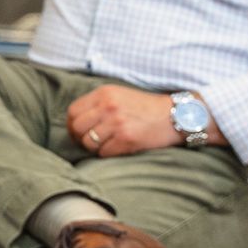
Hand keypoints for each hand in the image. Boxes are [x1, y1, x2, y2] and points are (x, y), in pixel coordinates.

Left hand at [66, 87, 180, 157]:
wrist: (175, 115)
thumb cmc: (145, 107)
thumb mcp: (119, 95)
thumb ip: (97, 104)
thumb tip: (74, 122)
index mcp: (104, 93)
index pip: (73, 111)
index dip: (72, 125)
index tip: (78, 131)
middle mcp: (108, 106)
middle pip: (77, 128)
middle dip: (80, 138)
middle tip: (90, 142)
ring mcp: (117, 123)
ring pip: (89, 143)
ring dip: (95, 148)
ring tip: (107, 144)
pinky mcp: (126, 139)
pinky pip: (104, 153)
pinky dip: (108, 154)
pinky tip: (119, 148)